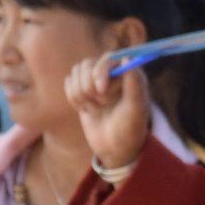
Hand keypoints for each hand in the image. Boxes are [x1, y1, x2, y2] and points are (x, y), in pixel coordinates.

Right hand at [64, 54, 153, 173]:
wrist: (115, 148)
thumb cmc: (130, 129)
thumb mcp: (136, 110)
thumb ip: (134, 84)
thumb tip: (128, 57)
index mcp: (129, 72)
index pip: (108, 58)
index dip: (101, 72)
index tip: (101, 90)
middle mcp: (112, 70)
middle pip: (88, 64)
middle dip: (91, 89)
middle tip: (103, 105)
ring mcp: (95, 78)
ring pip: (76, 73)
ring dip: (83, 96)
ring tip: (97, 109)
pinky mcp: (82, 87)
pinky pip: (68, 84)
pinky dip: (75, 100)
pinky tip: (88, 110)